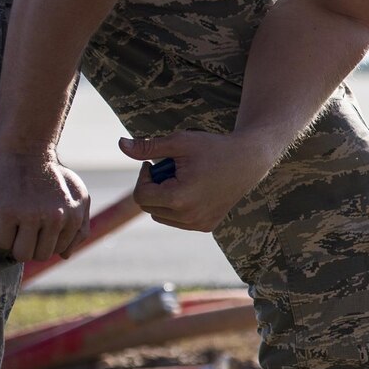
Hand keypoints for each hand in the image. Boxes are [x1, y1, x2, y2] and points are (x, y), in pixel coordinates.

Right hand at [0, 152, 91, 261]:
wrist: (25, 149)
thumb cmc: (50, 175)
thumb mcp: (76, 196)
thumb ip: (79, 226)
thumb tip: (65, 255)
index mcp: (74, 216)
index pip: (59, 251)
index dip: (46, 243)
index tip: (38, 229)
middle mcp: (56, 218)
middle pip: (41, 255)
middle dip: (31, 246)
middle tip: (23, 230)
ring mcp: (31, 215)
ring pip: (21, 253)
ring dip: (15, 246)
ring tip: (14, 229)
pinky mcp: (8, 212)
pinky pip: (3, 242)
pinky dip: (1, 237)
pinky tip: (3, 222)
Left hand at [120, 131, 277, 232]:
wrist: (249, 160)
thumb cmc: (213, 148)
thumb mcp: (179, 142)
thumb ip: (148, 147)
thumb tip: (120, 144)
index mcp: (179, 198)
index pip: (141, 196)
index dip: (143, 176)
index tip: (154, 162)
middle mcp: (189, 217)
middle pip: (149, 207)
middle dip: (153, 187)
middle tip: (169, 169)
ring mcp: (199, 224)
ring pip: (161, 216)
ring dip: (163, 198)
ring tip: (180, 179)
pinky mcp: (206, 226)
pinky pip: (177, 220)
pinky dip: (177, 206)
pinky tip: (192, 189)